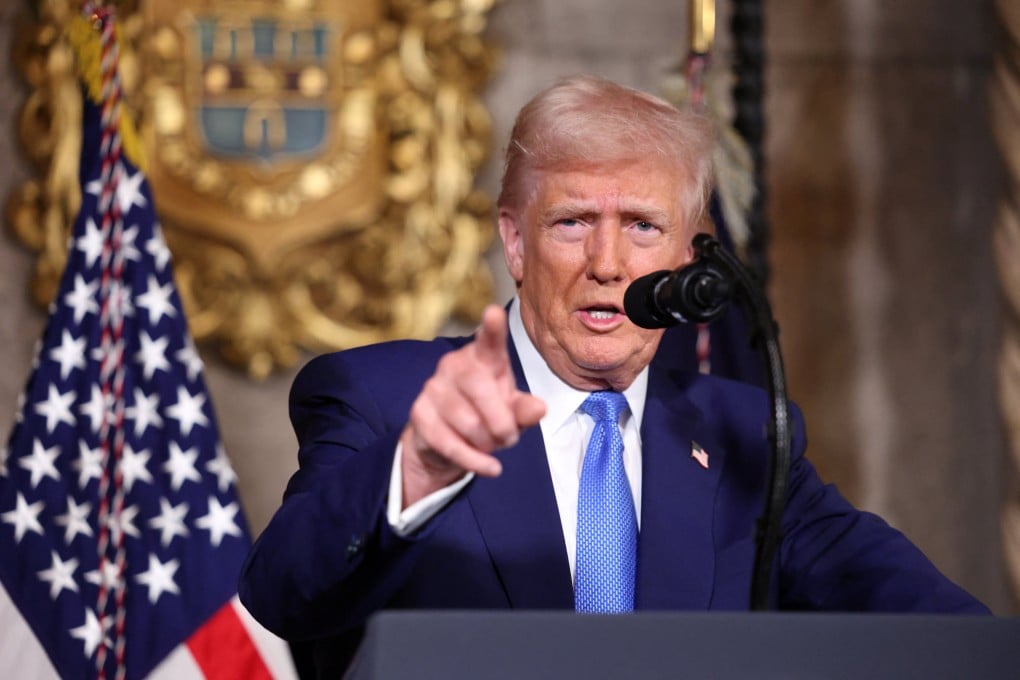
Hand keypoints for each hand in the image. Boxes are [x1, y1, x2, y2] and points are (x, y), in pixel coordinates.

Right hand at [400, 305, 545, 507]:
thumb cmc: (486, 414)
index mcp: (483, 358)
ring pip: (468, 422)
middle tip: (510, 438)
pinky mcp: (419, 413)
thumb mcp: (512, 412)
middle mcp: (454, 365)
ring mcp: (433, 388)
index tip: (494, 312)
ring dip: (488, 443)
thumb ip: (525, 410)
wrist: (446, 441)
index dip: (492, 328)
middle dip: (501, 422)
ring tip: (493, 446)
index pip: (488, 341)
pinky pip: (450, 442)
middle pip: (480, 389)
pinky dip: (474, 460)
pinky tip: (489, 467)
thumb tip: (539, 408)